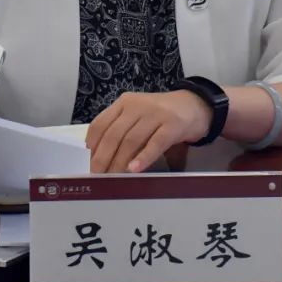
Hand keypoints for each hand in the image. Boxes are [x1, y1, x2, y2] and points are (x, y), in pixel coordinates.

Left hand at [86, 90, 211, 173]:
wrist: (196, 105)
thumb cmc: (161, 116)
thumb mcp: (138, 116)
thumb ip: (121, 130)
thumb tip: (99, 159)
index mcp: (124, 103)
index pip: (100, 124)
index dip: (91, 145)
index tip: (86, 164)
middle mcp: (137, 105)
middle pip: (113, 134)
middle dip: (102, 158)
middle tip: (96, 177)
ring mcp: (155, 114)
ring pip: (131, 140)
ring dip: (119, 161)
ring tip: (112, 178)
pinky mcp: (172, 124)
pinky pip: (155, 143)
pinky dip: (143, 157)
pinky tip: (134, 170)